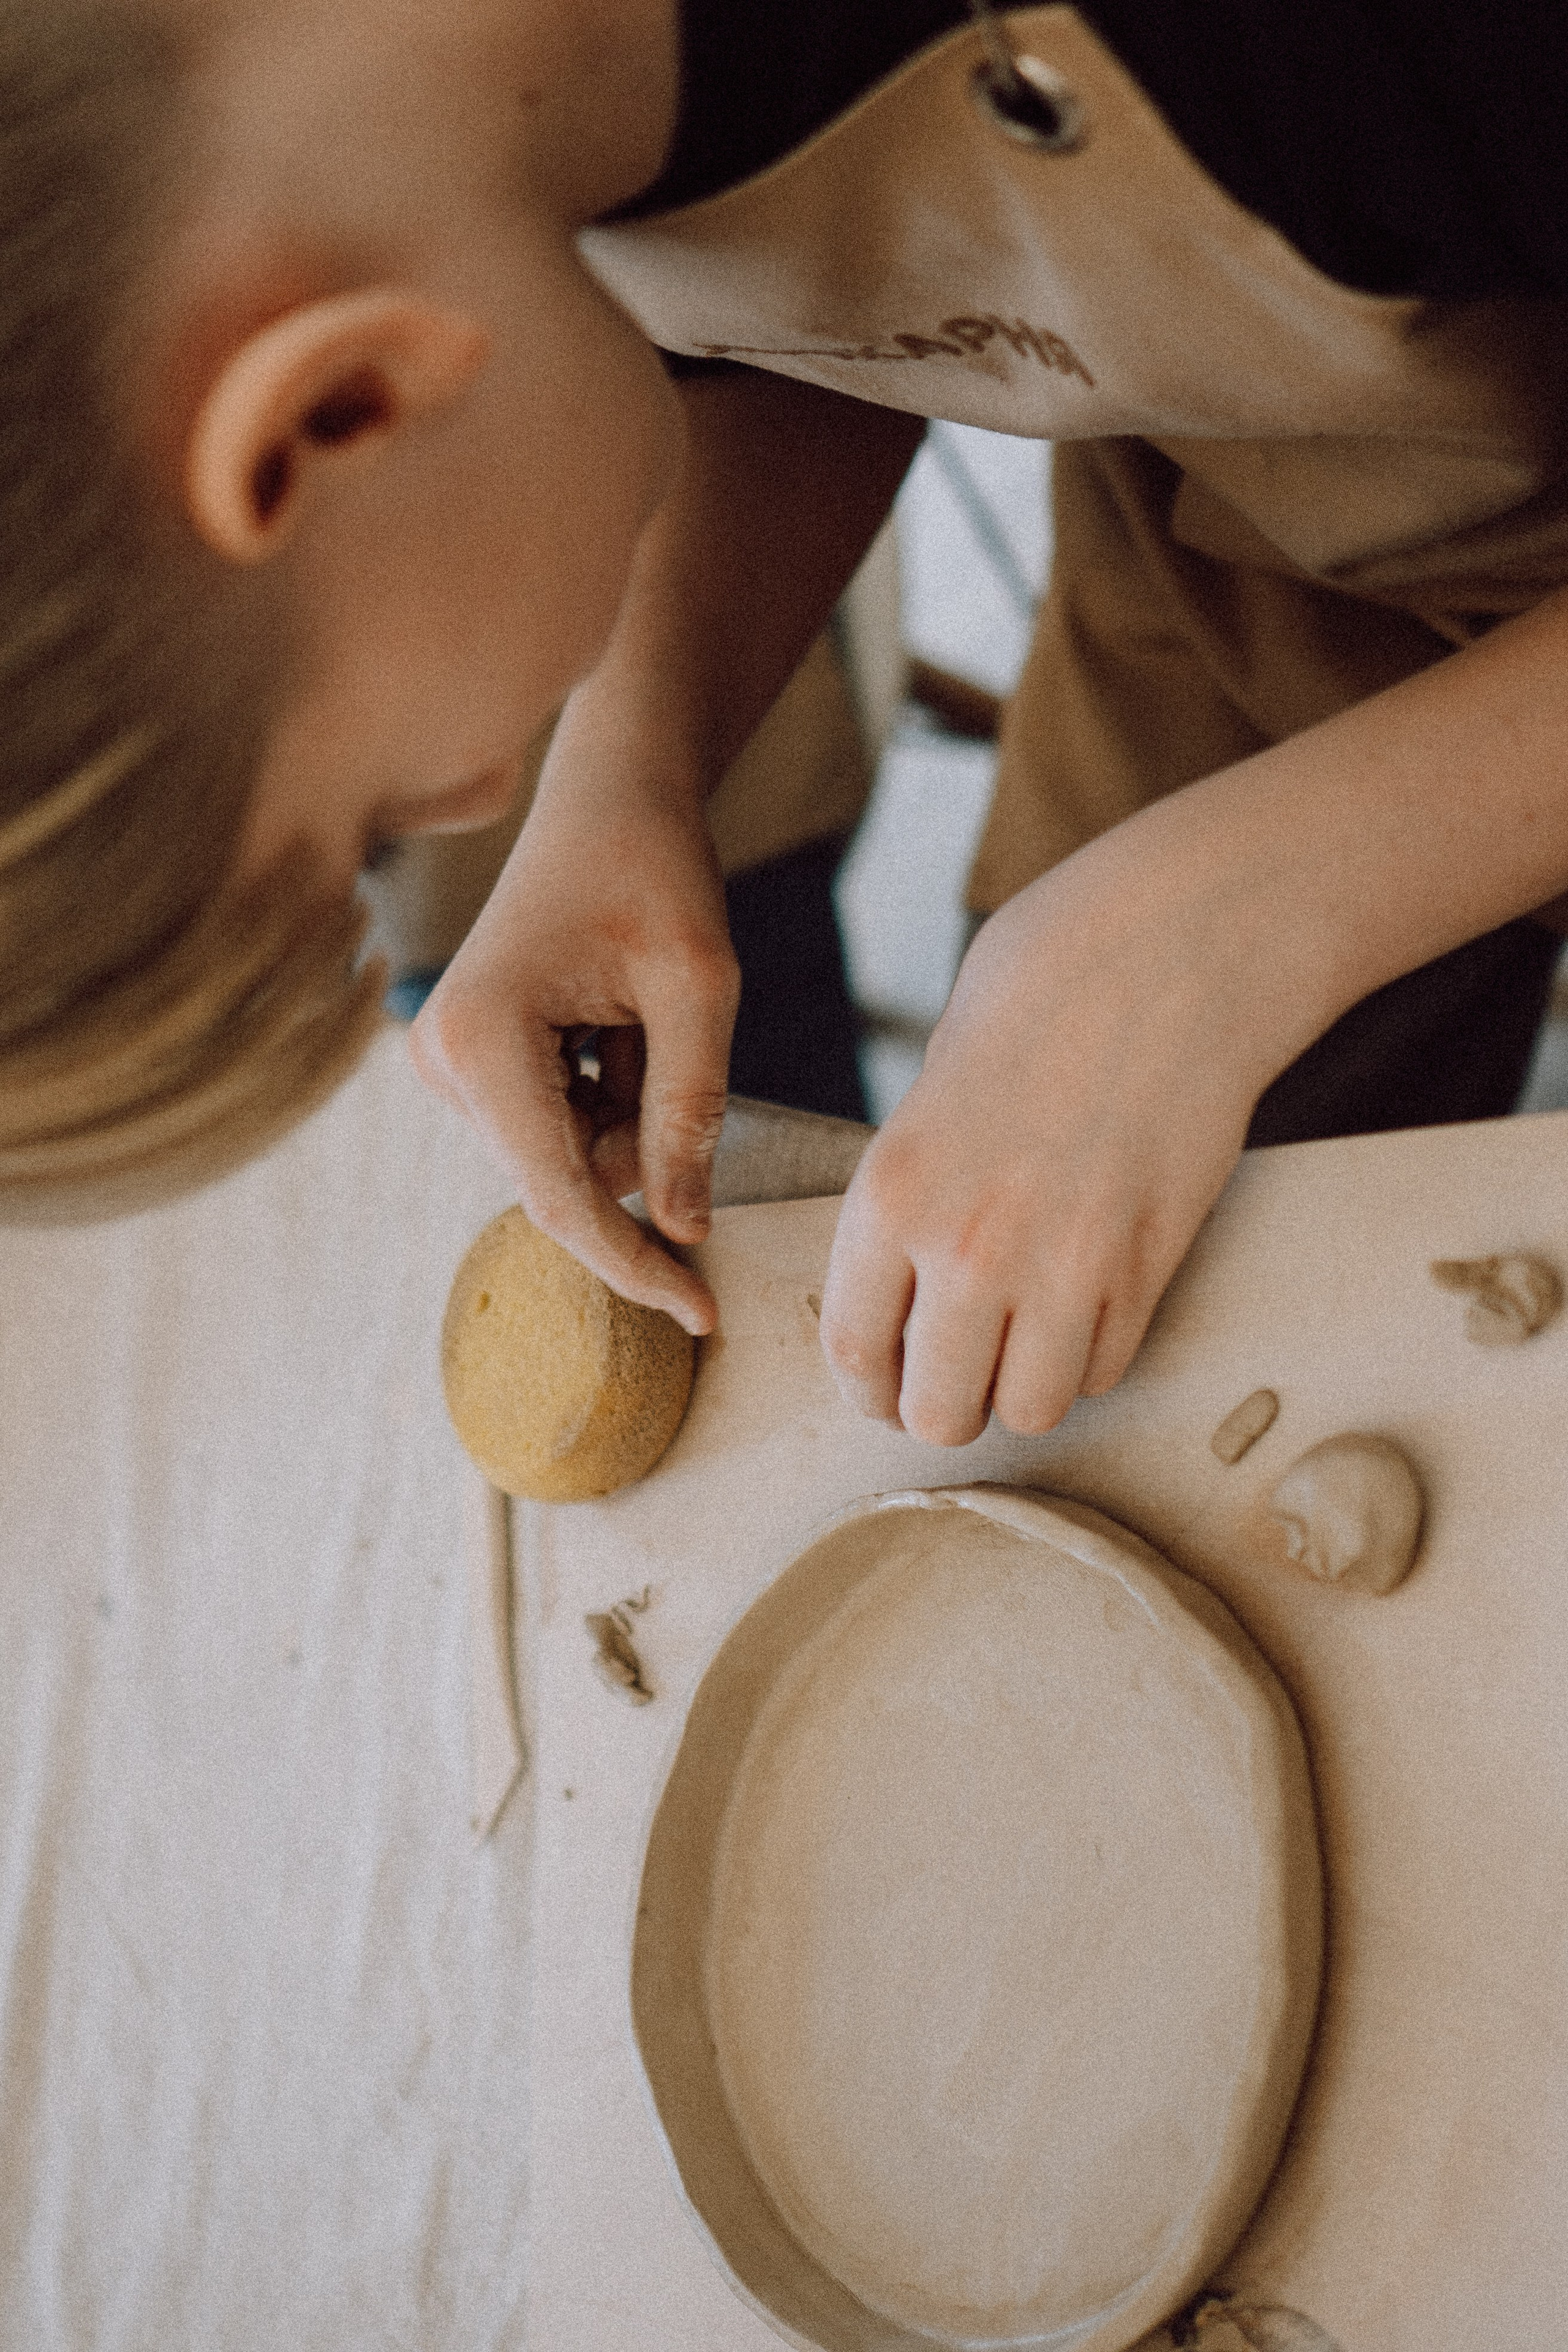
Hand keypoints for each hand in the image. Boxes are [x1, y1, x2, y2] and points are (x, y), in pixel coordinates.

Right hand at [409, 738, 737, 1336]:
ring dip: (629, 1114)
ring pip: (569, 1158)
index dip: (634, 1263)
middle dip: (640, 1144)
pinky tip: (616, 1022)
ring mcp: (448, 1065)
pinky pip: (559, 1127)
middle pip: (566, 1178)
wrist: (611, 797)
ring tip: (639, 1017)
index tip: (701, 1312)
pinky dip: (611, 1096)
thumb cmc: (656, 872)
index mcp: (483, 1040)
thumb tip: (683, 1228)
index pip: (561, 1195)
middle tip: (672, 1041)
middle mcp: (443, 1061)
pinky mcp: (470, 1065)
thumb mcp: (699, 991)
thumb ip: (689, 1114)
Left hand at [819, 844, 1275, 1441]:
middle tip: (957, 1376)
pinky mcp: (1147, 1270)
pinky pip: (1103, 1370)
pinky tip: (1086, 1299)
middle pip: (937, 1412)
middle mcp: (969, 1247)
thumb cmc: (1045, 993)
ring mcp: (1064, 1267)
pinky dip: (1089, 1355)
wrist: (1172, 954)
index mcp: (893, 1192)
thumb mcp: (933, 1087)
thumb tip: (906, 1278)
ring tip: (1026, 1336)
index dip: (866, 1389)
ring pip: (1029, 1410)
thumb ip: (912, 1193)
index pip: (853, 1350)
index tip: (883, 1389)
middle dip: (943, 1405)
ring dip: (1023, 1387)